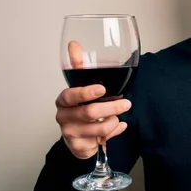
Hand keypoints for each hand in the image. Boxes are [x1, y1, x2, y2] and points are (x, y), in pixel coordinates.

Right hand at [55, 41, 131, 158]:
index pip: (71, 95)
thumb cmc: (81, 108)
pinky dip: (115, 132)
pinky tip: (119, 126)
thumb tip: (74, 44)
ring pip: (99, 128)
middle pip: (90, 113)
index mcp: (63, 100)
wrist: (78, 137)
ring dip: (113, 121)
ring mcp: (69, 133)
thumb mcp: (81, 87)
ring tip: (118, 116)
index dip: (86, 92)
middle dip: (112, 108)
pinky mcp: (78, 147)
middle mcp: (63, 117)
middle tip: (127, 104)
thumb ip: (79, 66)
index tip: (102, 89)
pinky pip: (102, 140)